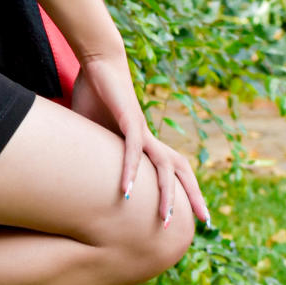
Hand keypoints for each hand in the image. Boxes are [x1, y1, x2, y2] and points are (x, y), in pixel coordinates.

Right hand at [73, 51, 209, 226]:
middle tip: (206, 222)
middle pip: (180, 169)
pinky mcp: (128, 119)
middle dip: (194, 195)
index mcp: (145, 141)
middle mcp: (149, 137)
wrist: (98, 62)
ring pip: (163, 165)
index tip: (194, 214)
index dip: (185, 190)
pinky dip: (131, 171)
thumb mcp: (94, 132)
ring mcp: (141, 128)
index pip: (172, 169)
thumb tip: (79, 170)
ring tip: (164, 219)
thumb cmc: (95, 95)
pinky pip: (133, 150)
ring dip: (166, 194)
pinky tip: (127, 191)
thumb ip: (94, 151)